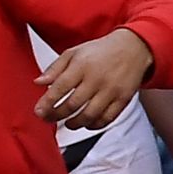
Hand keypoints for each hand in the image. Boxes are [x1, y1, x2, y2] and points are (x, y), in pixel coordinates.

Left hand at [35, 28, 154, 127]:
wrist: (133, 48)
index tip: (39, 111)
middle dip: (56, 115)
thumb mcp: (74, 52)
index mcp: (82, 65)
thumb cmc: (101, 51)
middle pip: (72, 104)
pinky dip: (94, 125)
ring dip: (75, 123)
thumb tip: (38, 82)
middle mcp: (97, 79)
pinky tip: (87, 123)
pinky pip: (107, 119)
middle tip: (48, 118)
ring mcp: (111, 91)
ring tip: (68, 123)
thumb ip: (55, 68)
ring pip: (89, 115)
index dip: (47, 103)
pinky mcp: (123, 99)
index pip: (60, 88)